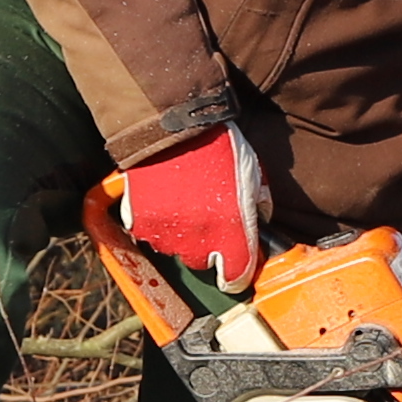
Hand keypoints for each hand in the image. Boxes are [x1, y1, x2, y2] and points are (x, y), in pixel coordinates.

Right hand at [116, 128, 269, 287]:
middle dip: (206, 248)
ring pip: (174, 250)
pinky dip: (155, 224)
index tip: (234, 270)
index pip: (237, 276)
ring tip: (183, 204)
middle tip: (206, 220)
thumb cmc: (217, 145)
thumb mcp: (252, 171)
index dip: (236, 274)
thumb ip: (259, 203)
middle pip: (202, 264)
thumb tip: (261, 220)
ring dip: (179, 236)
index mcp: (233, 230)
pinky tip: (164, 201)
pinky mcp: (140, 223)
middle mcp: (200, 239)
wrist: (171, 125)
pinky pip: (149, 235)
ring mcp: (167, 233)